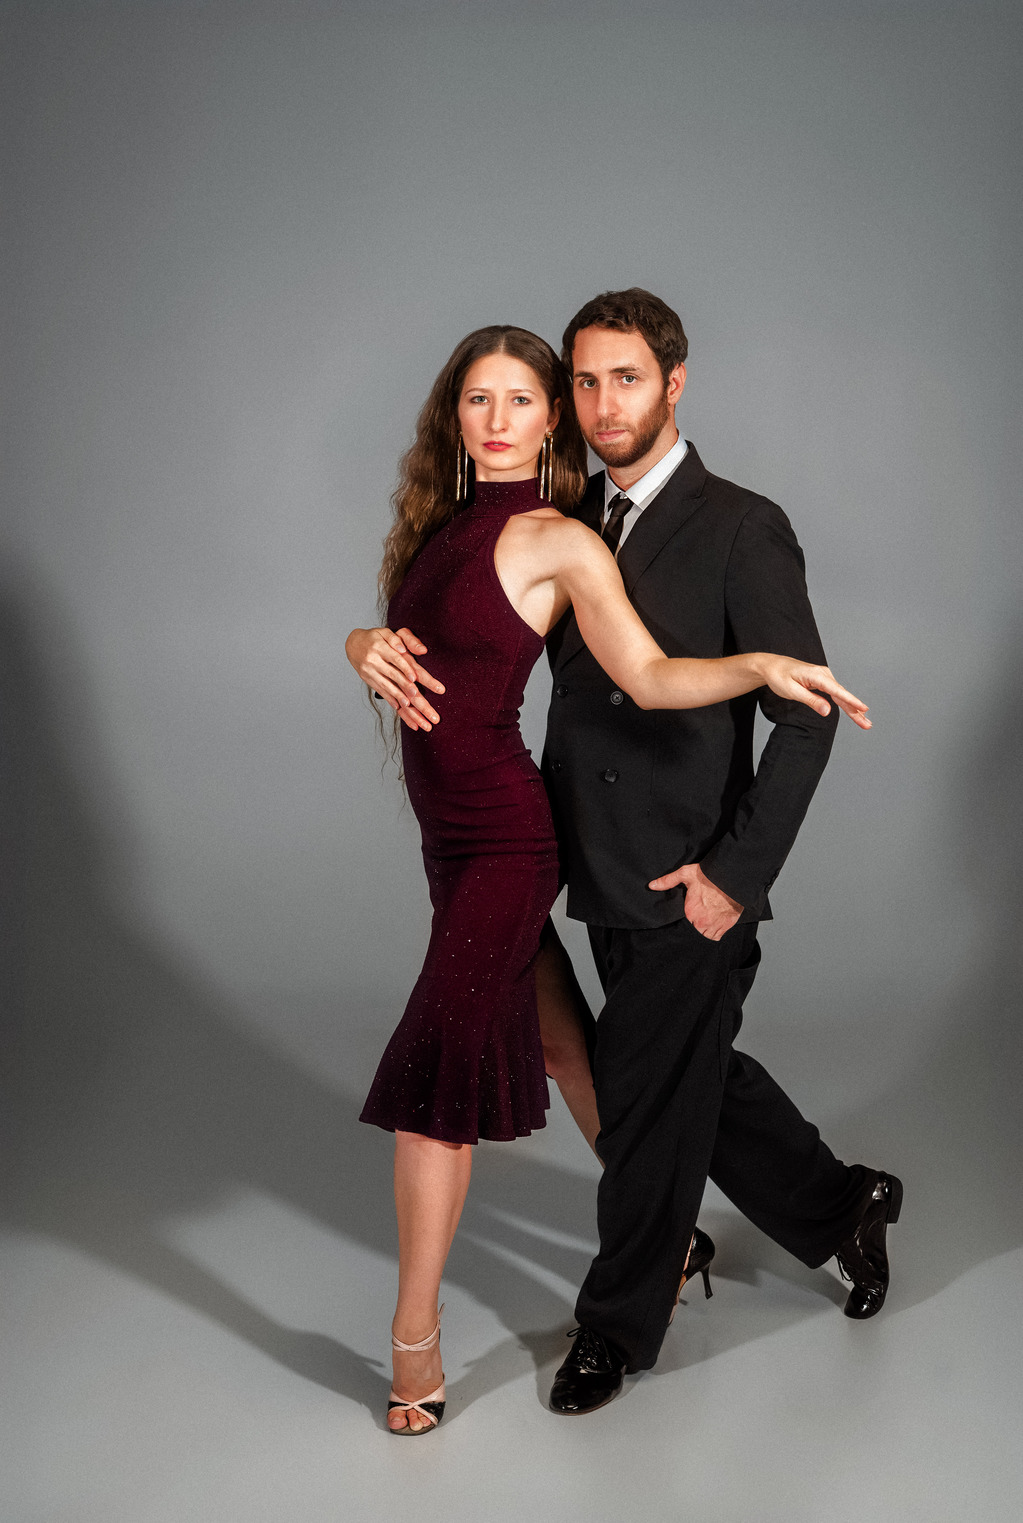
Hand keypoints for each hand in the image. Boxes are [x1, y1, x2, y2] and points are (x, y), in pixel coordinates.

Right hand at [344, 625, 443, 731]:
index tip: (414, 678)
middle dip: (404, 685)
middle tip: (416, 694)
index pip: (395, 659)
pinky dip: (389, 698)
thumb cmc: (374, 637)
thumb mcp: (386, 632)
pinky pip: (379, 690)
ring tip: (407, 704)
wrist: (353, 644)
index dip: (405, 668)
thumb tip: (406, 649)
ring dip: (397, 695)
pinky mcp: (367, 679)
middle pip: (391, 674)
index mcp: (379, 646)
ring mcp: (368, 671)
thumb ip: (399, 638)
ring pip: (385, 685)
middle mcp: (372, 660)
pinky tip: (397, 706)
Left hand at [647, 861, 742, 941]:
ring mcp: (713, 926)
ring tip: (702, 926)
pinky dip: (714, 934)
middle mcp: (701, 922)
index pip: (683, 925)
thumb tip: (652, 885)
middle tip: (694, 922)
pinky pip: (716, 937)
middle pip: (693, 933)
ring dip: (702, 933)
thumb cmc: (709, 876)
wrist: (731, 879)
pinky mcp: (725, 926)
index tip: (686, 918)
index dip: (683, 923)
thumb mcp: (686, 874)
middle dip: (693, 929)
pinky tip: (712, 927)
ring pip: (705, 937)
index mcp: (690, 912)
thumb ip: (668, 881)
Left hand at [754, 655, 871, 729]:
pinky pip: (835, 694)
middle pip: (843, 695)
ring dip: (852, 709)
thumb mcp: (792, 691)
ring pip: (841, 695)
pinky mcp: (822, 681)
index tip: (863, 709)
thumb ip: (811, 701)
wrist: (771, 666)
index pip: (837, 691)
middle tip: (867, 725)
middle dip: (855, 710)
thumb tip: (828, 711)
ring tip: (863, 722)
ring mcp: (824, 677)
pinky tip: (852, 711)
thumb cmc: (778, 676)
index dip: (851, 701)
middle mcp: (824, 674)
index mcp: (817, 675)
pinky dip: (844, 703)